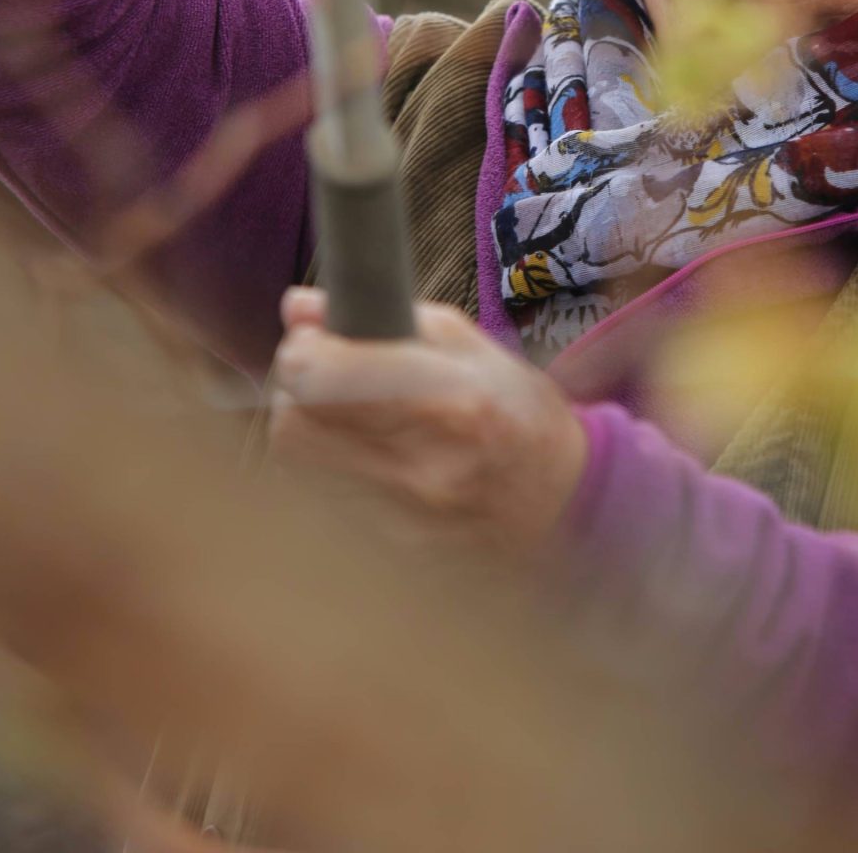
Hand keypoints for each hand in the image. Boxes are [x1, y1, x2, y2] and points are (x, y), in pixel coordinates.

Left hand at [269, 289, 588, 551]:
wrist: (564, 507)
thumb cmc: (520, 415)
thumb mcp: (470, 346)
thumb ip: (384, 317)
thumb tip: (297, 305)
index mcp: (448, 402)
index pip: (322, 377)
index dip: (302, 350)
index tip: (313, 338)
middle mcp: (420, 468)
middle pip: (294, 426)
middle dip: (296, 390)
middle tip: (322, 373)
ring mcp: (402, 521)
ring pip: (299, 467)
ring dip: (308, 430)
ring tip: (345, 413)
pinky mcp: (388, 553)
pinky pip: (323, 500)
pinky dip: (327, 470)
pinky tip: (363, 456)